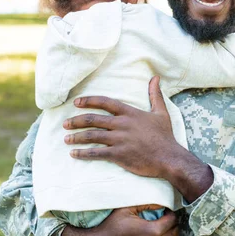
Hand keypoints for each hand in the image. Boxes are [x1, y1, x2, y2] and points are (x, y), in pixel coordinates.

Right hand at [58, 204, 178, 235]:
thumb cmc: (111, 227)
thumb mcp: (127, 209)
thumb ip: (147, 204)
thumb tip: (163, 202)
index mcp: (152, 231)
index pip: (172, 220)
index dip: (170, 214)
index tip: (165, 213)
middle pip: (174, 233)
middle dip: (171, 225)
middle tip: (164, 222)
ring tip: (165, 233)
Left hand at [63, 76, 213, 201]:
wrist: (169, 158)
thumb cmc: (165, 136)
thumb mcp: (161, 112)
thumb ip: (155, 95)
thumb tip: (155, 77)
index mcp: (129, 113)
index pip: (105, 102)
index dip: (89, 101)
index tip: (76, 103)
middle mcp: (122, 124)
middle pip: (93, 119)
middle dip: (76, 121)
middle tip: (65, 124)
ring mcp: (119, 140)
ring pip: (91, 136)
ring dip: (76, 137)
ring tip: (66, 139)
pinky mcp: (118, 155)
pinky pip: (96, 153)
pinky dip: (83, 154)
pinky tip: (74, 154)